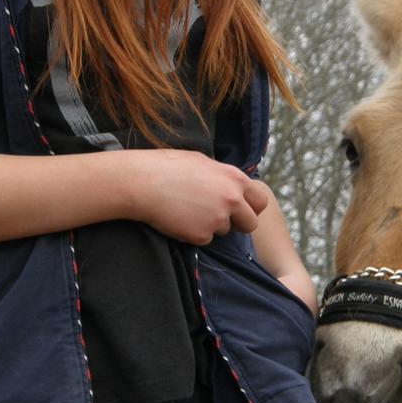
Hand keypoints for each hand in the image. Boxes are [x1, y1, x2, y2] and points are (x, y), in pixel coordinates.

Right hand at [121, 149, 270, 244]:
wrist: (141, 183)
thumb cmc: (167, 167)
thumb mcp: (203, 163)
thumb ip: (223, 177)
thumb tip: (234, 187)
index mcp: (234, 178)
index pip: (260, 201)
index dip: (251, 208)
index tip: (242, 211)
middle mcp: (232, 199)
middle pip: (251, 224)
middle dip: (239, 224)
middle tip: (219, 219)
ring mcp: (218, 219)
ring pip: (224, 231)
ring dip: (211, 226)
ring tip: (188, 210)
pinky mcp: (201, 235)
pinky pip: (204, 239)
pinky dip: (194, 233)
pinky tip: (179, 218)